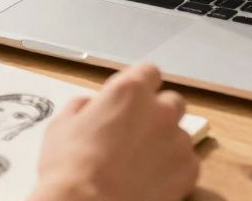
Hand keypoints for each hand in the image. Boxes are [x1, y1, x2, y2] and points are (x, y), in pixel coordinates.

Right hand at [30, 63, 198, 200]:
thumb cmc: (70, 169)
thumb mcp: (62, 125)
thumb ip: (83, 107)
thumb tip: (89, 106)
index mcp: (129, 91)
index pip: (148, 72)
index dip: (140, 85)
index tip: (131, 99)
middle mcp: (160, 110)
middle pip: (171, 101)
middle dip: (157, 113)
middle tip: (136, 133)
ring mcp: (178, 141)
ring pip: (180, 134)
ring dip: (165, 142)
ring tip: (141, 164)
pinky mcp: (189, 171)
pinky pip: (188, 162)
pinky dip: (174, 169)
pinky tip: (152, 181)